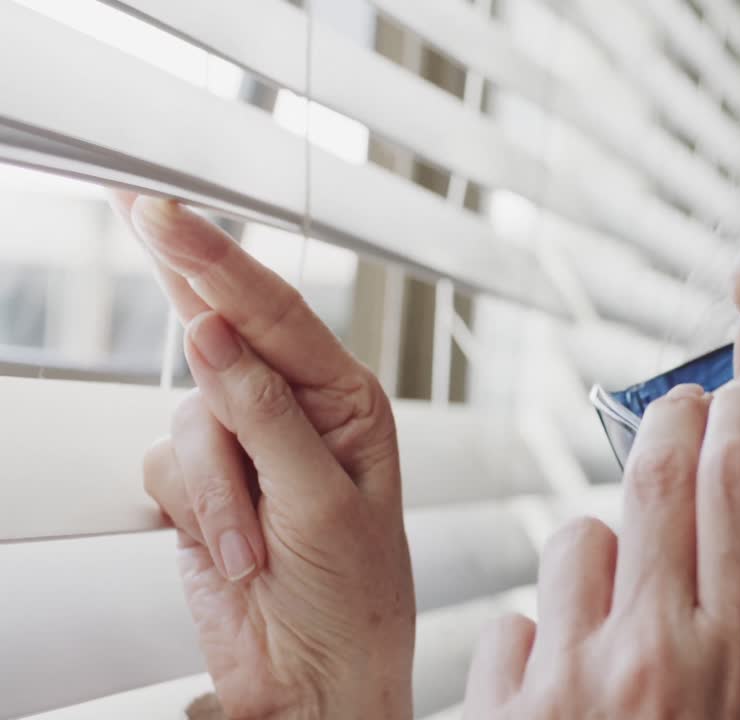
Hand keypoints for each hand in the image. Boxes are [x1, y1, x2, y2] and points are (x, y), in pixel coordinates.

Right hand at [116, 194, 415, 719]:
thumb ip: (267, 414)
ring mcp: (245, 445)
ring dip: (213, 485)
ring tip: (250, 541)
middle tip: (142, 209)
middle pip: (226, 324)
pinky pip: (166, 466)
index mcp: (347, 400)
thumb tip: (217, 334)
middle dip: (188, 273)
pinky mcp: (203, 485)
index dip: (220, 260)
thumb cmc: (355, 595)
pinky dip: (193, 509)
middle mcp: (295, 409)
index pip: (279, 314)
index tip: (168, 215)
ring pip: (188, 413)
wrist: (316, 676)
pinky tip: (231, 548)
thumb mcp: (323, 501)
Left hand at [462, 383, 739, 718]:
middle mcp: (649, 657)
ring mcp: (564, 680)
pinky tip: (554, 683)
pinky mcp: (495, 711)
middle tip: (681, 413)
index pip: (739, 482)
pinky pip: (512, 628)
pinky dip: (536, 641)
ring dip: (600, 551)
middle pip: (656, 475)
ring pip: (577, 539)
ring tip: (617, 603)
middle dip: (672, 422)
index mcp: (738, 665)